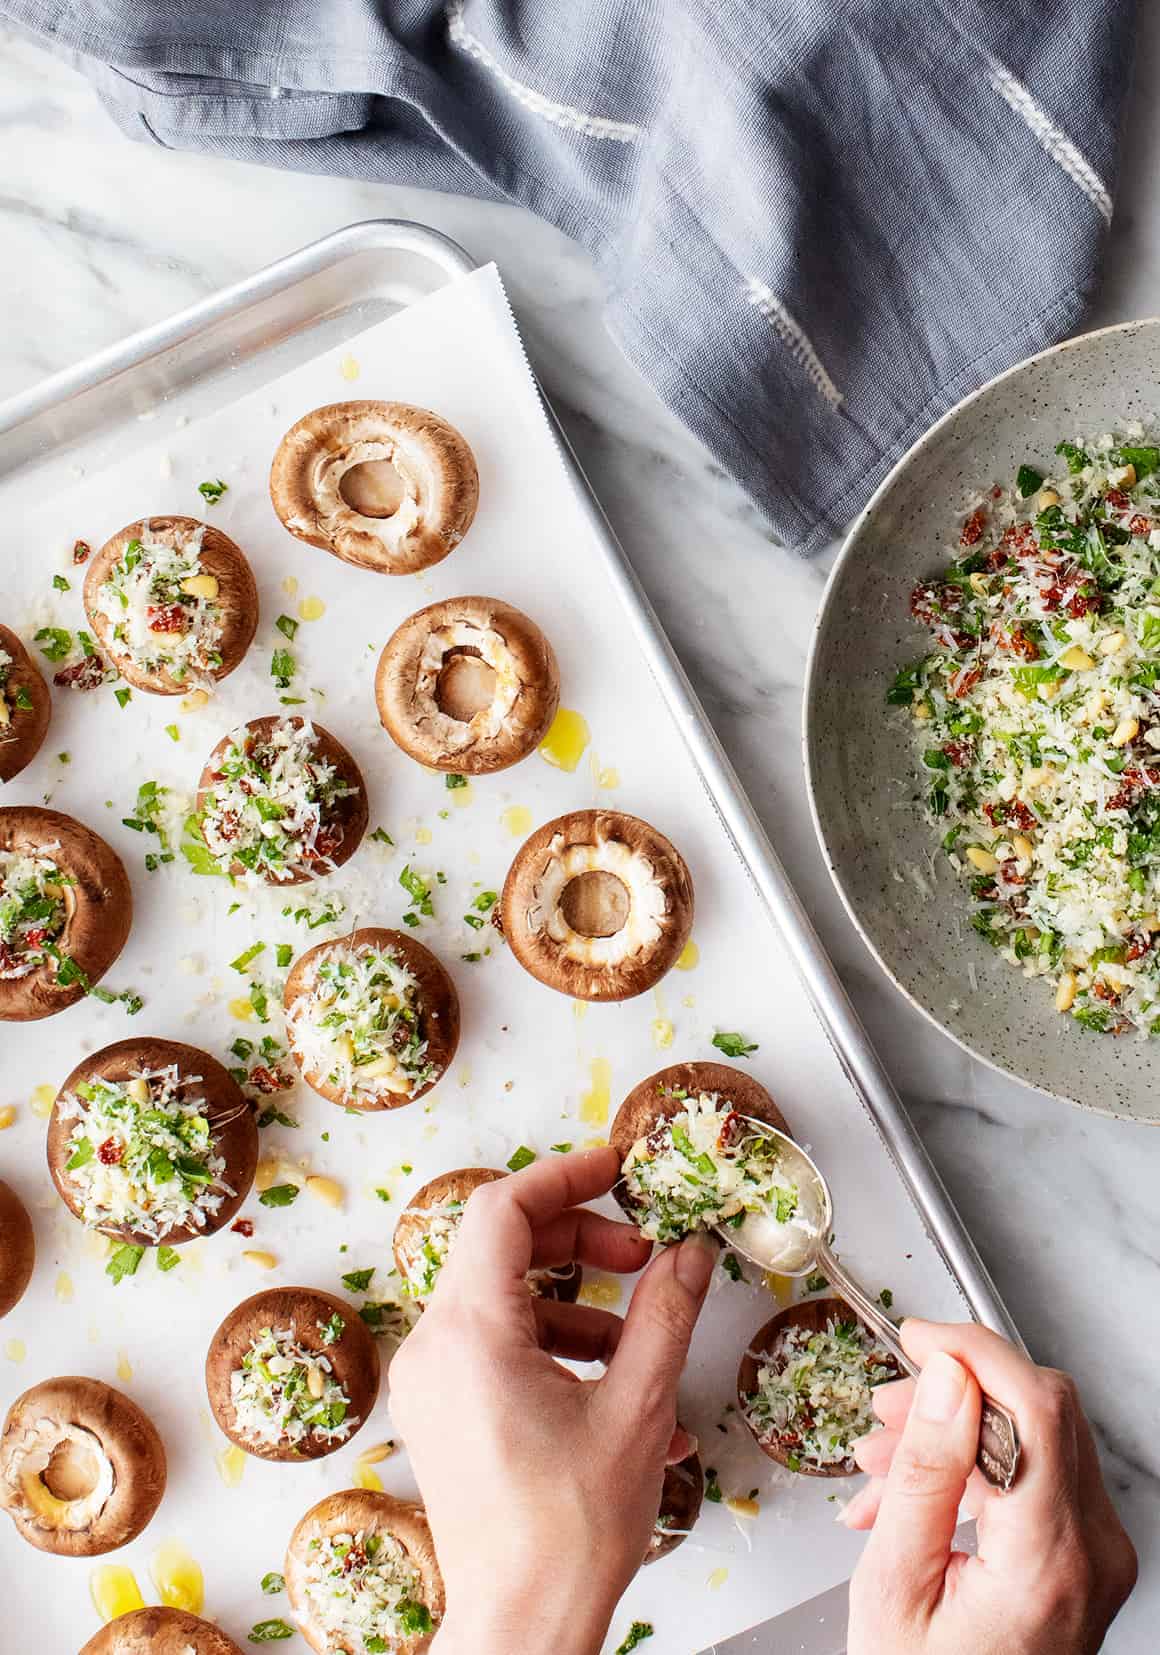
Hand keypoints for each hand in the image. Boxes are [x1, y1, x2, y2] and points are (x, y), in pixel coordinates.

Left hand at [388, 1146, 716, 1654]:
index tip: (612, 1169)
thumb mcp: (637, 1410)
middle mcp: (434, 1348)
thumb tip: (690, 1251)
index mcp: (471, 1335)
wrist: (521, 1626)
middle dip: (577, 1240)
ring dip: (570, 1296)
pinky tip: (607, 1376)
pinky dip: (547, 1338)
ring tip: (634, 1330)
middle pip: (499, 1247)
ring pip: (498, 1295)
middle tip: (640, 1253)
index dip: (562, 1177)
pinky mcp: (440, 1409)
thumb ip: (666, 1315)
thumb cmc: (568, 1536)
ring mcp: (430, 1381)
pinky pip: (490, 1341)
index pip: (501, 1209)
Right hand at [845, 1319, 1136, 1654]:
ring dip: (957, 1430)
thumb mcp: (896, 1584)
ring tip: (881, 1462)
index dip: (975, 1352)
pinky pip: (1036, 1481)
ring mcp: (1099, 1560)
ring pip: (1036, 1439)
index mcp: (1051, 1561)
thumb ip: (925, 1474)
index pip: (1036, 1407)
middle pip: (1042, 1413)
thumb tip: (946, 1379)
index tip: (917, 1338)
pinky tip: (909, 1497)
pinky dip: (975, 1470)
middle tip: (884, 1408)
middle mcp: (1095, 1556)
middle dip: (955, 1391)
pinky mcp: (1086, 1563)